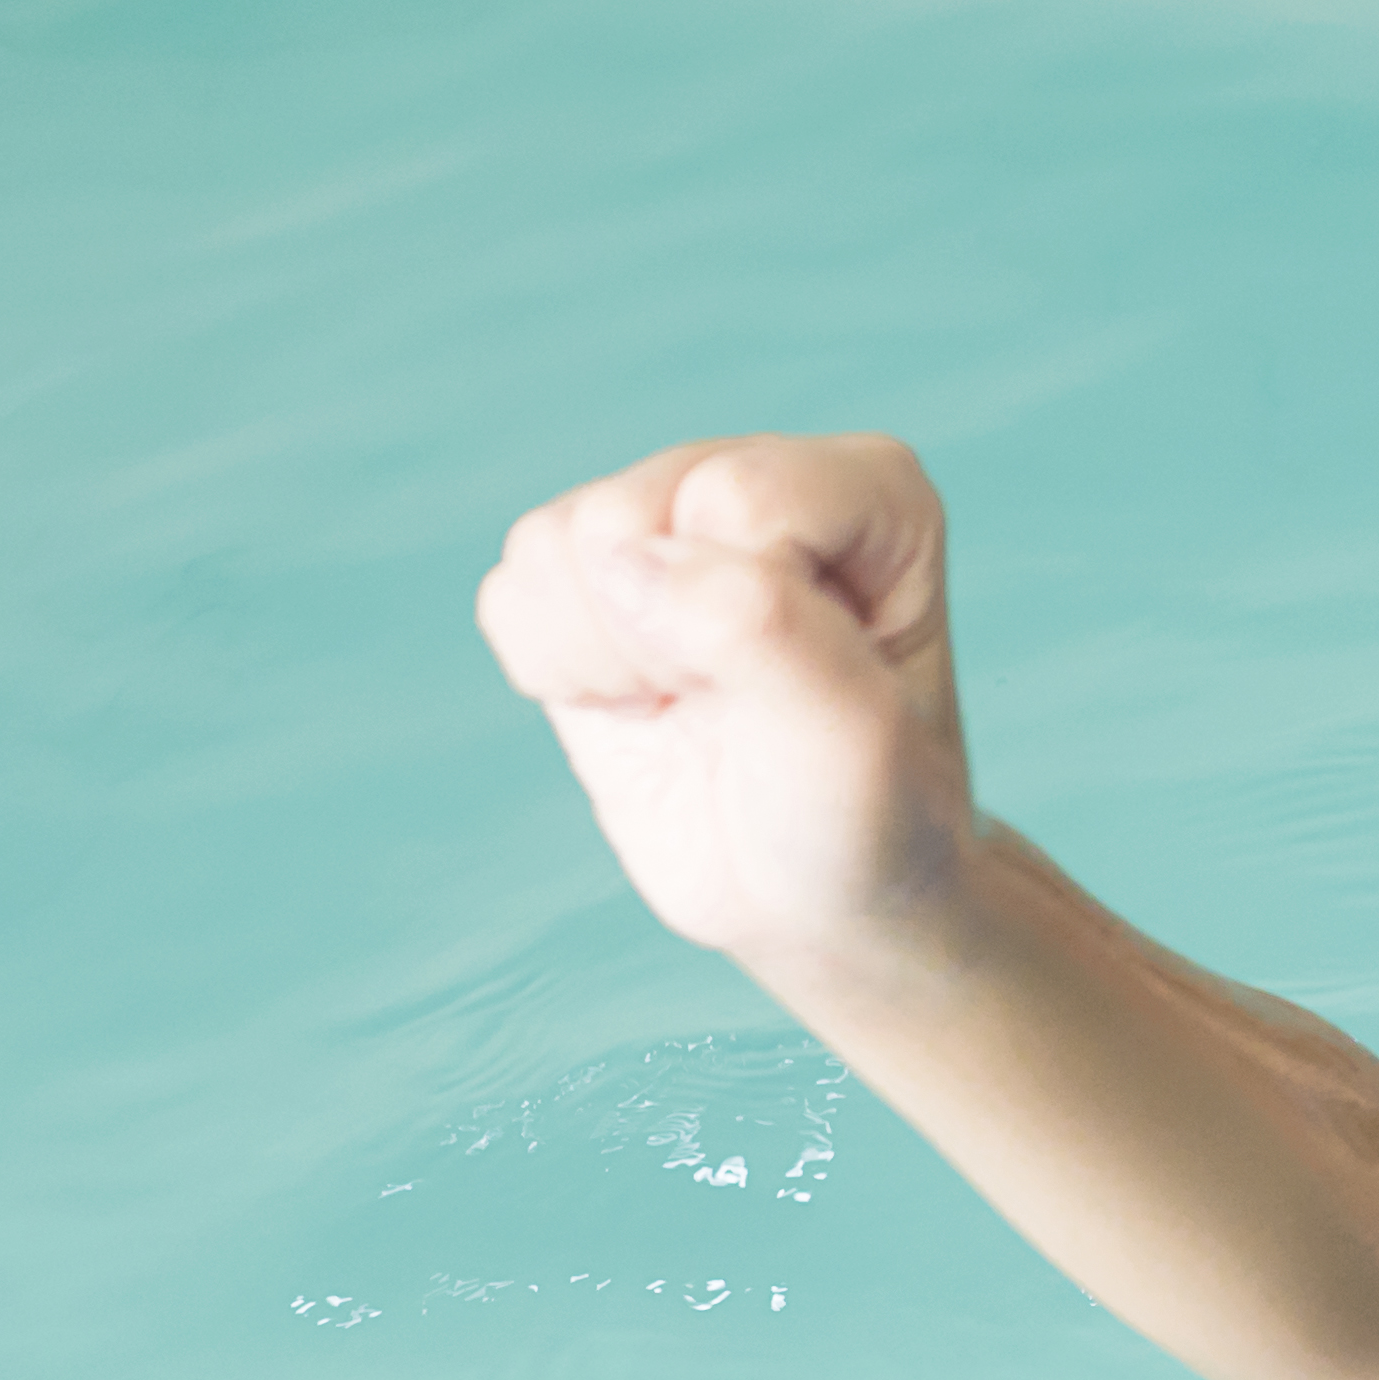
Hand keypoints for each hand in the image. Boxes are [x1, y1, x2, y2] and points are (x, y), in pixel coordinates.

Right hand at [472, 433, 974, 977]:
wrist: (817, 898)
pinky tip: (640, 705)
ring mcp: (666, 522)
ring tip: (690, 703)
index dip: (743, 616)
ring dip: (604, 658)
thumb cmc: (863, 814)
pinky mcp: (588, 579)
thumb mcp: (852, 740)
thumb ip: (762, 629)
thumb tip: (626, 559)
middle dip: (658, 638)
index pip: (738, 497)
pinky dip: (559, 674)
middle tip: (734, 706)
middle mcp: (758, 482)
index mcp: (868, 489)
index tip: (802, 689)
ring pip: (550, 543)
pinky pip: (510, 594)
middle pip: (622, 512)